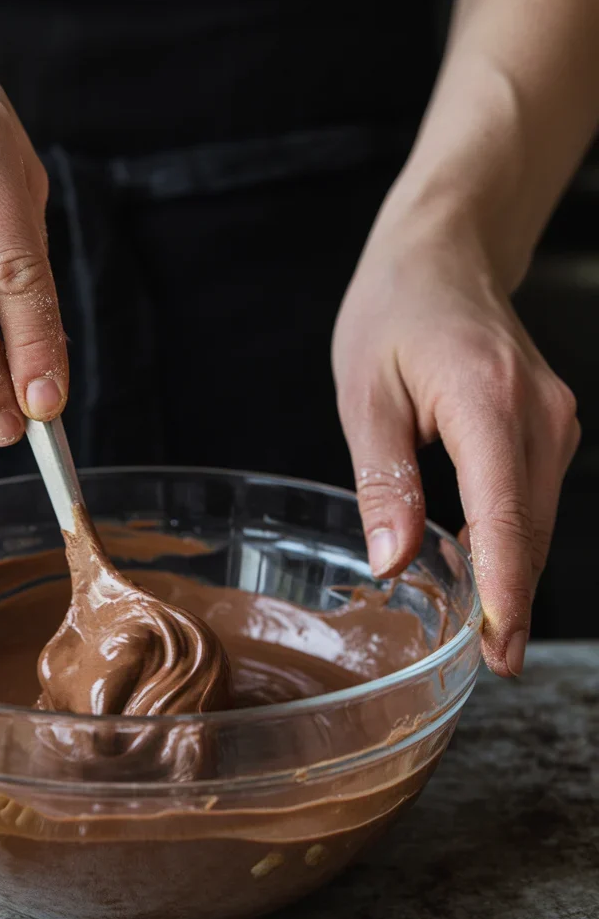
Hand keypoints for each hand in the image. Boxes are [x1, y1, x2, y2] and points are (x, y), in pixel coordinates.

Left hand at [333, 206, 579, 676]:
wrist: (444, 254)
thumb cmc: (394, 313)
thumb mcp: (366, 395)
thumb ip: (383, 481)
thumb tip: (395, 561)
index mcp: (488, 401)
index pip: (507, 516)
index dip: (505, 591)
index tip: (499, 648)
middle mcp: (538, 412)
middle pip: (532, 528)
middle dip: (513, 600)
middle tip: (491, 665)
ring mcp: (553, 418)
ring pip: (539, 518)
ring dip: (514, 573)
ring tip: (488, 634)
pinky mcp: (549, 424)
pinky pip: (535, 495)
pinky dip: (514, 537)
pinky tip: (486, 569)